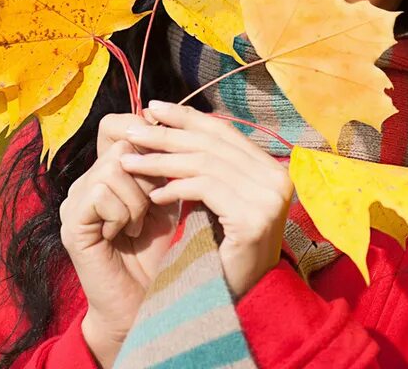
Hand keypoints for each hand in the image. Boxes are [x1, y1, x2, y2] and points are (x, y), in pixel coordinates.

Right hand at [59, 112, 178, 365]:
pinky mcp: (72, 222)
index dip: (144, 134)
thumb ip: (164, 166)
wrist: (143, 302)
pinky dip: (122, 213)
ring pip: (114, 168)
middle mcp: (85, 181)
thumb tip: (170, 125)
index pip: (116, 125)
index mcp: (106, 172)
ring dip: (138, 199)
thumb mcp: (168, 200)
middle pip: (122, 144)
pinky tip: (122, 235)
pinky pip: (100, 192)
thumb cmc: (159, 253)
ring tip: (136, 226)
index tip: (167, 157)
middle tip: (151, 207)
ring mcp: (74, 201)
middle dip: (149, 175)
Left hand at [119, 99, 293, 298]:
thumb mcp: (220, 199)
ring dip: (161, 161)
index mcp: (272, 168)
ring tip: (130, 161)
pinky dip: (175, 188)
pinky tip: (153, 194)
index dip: (188, 117)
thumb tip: (173, 125)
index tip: (154, 108)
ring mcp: (269, 198)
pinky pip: (204, 190)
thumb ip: (209, 166)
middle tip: (133, 129)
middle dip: (168, 134)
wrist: (242, 300)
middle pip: (212, 144)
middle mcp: (277, 179)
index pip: (224, 131)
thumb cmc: (225, 250)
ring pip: (203, 165)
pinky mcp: (253, 218)